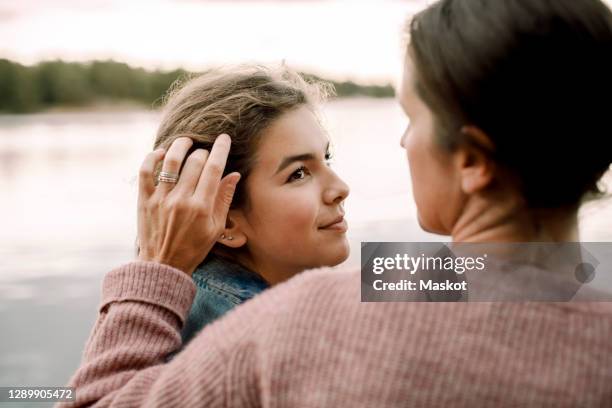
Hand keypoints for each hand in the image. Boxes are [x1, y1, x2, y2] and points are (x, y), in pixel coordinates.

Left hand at [136, 134, 240, 274]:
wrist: (163, 266)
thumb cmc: (194, 248)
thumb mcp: (216, 228)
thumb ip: (224, 199)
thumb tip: (234, 174)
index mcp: (202, 208)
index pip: (214, 169)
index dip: (221, 149)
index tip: (224, 138)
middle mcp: (181, 200)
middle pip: (195, 162)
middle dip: (204, 151)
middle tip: (206, 152)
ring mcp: (161, 199)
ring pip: (171, 160)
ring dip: (181, 145)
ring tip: (187, 141)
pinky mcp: (144, 200)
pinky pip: (145, 171)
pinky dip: (153, 157)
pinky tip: (162, 153)